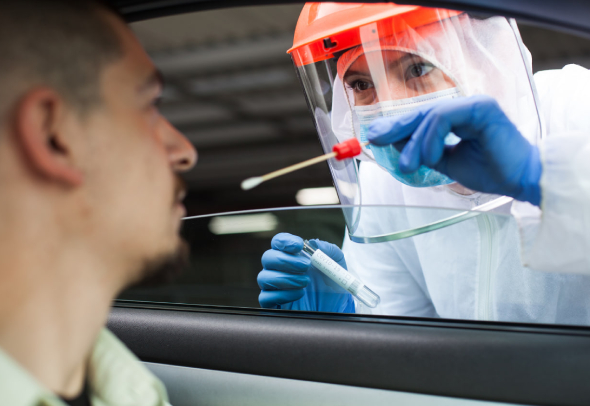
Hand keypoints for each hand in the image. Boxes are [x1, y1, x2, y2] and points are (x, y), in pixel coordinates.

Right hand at [258, 233, 353, 311]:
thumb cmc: (332, 283)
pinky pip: (265, 297)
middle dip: (286, 260)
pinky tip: (299, 294)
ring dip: (285, 278)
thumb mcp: (337, 264)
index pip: (278, 242)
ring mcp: (275, 286)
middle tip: (306, 266)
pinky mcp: (274, 303)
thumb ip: (329, 250)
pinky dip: (282, 295)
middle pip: (268, 257)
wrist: (335, 307)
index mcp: (292, 255)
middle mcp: (280, 268)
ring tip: (306, 282)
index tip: (299, 245)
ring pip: (264, 277)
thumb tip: (314, 242)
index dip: (285, 241)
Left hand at [368, 95, 541, 205]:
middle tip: (376, 140)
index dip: (397, 126)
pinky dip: (431, 139)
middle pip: (422, 111)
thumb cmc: (490, 172)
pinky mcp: (481, 107)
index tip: (375, 136)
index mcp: (459, 117)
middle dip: (396, 127)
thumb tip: (394, 141)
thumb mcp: (445, 162)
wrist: (519, 181)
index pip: (422, 117)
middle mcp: (465, 106)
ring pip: (430, 115)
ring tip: (408, 166)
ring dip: (414, 143)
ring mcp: (473, 103)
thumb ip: (422, 150)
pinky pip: (443, 117)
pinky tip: (431, 158)